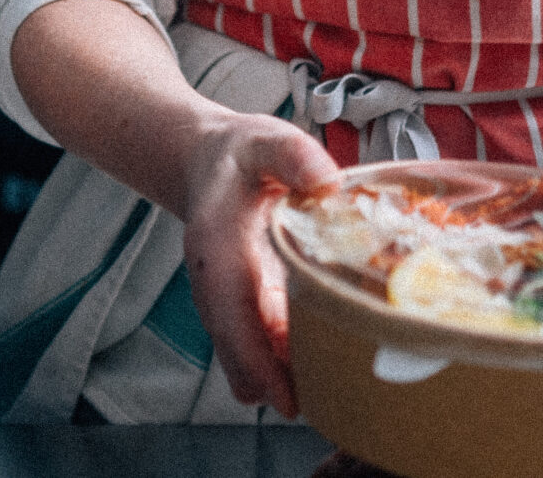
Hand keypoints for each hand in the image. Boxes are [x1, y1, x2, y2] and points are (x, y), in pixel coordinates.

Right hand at [176, 112, 339, 416]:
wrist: (206, 160)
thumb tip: (326, 179)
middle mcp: (214, 285)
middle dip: (278, 384)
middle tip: (332, 397)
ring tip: (336, 384)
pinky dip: (286, 361)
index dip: (257, 362)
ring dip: (284, 377)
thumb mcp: (266, 143)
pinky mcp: (243, 308)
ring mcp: (227, 301)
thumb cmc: (239, 156)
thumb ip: (293, 154)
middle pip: (238, 356)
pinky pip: (260, 349)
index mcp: (216, 249)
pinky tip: (324, 355)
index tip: (287, 398)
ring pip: (247, 362)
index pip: (230, 319)